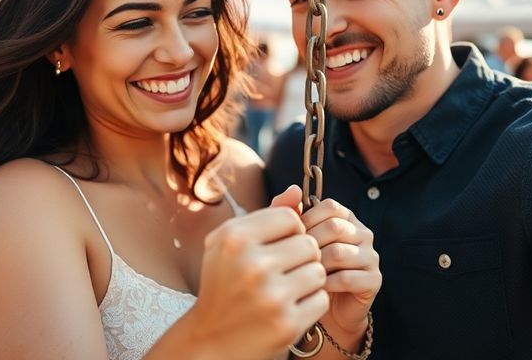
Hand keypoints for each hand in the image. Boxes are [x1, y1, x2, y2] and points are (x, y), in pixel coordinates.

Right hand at [186, 187, 328, 359]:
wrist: (210, 340)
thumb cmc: (224, 285)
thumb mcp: (232, 245)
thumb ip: (266, 216)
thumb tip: (297, 192)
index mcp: (234, 239)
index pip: (290, 218)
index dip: (290, 232)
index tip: (278, 247)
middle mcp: (252, 265)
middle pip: (308, 244)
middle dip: (301, 257)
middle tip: (282, 272)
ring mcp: (271, 296)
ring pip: (318, 271)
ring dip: (308, 281)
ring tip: (285, 290)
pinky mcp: (287, 323)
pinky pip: (322, 299)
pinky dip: (310, 304)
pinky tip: (289, 308)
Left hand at [301, 196, 380, 338]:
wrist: (323, 306)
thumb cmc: (306, 268)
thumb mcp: (294, 239)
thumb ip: (289, 213)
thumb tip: (293, 188)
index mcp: (346, 218)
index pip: (330, 206)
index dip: (306, 220)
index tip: (290, 238)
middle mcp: (363, 233)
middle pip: (335, 228)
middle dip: (310, 244)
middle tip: (294, 259)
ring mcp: (371, 256)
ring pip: (339, 253)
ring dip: (316, 265)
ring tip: (303, 274)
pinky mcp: (374, 280)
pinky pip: (346, 278)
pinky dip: (325, 284)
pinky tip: (315, 288)